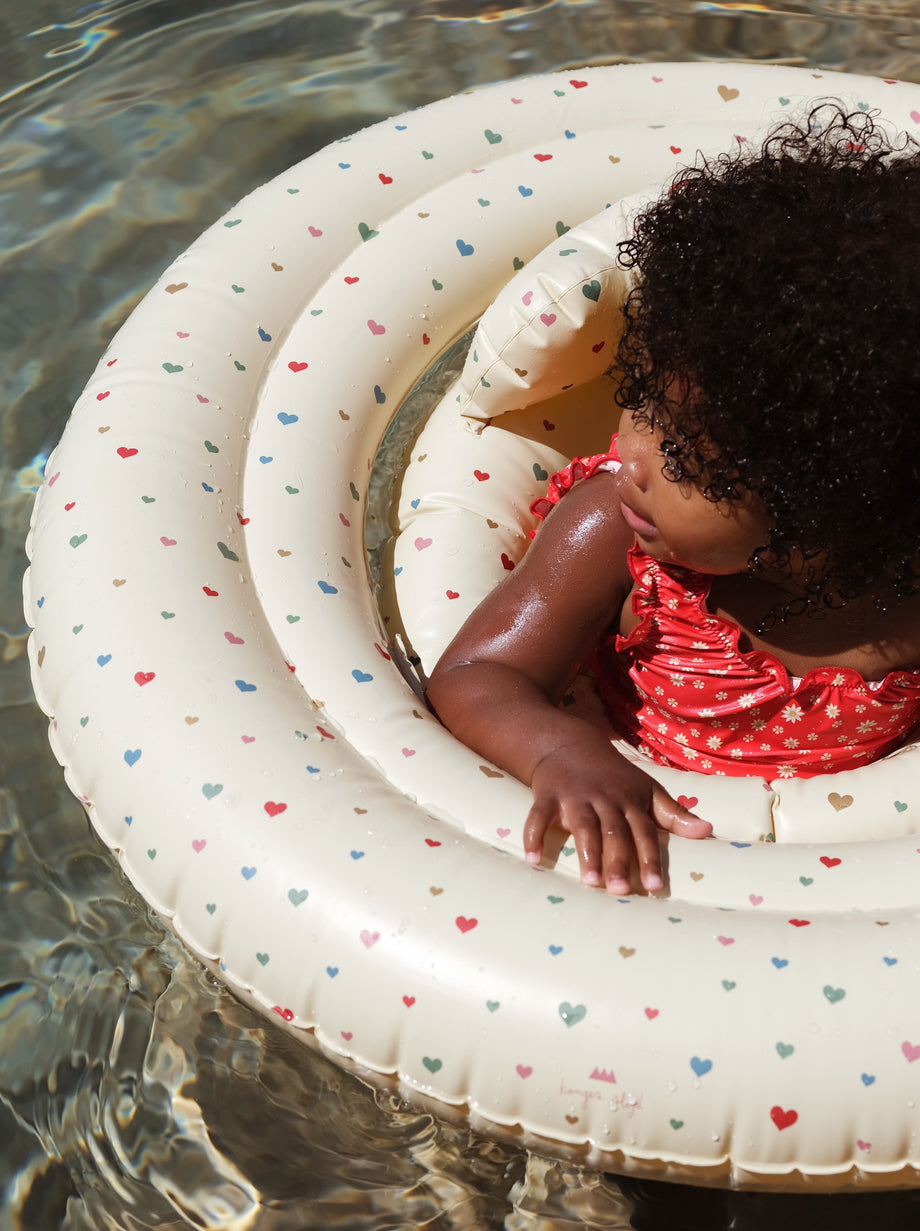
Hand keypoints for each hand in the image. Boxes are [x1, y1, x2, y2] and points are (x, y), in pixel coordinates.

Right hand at [523, 739, 711, 893]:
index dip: (649, 858)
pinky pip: (539, 817)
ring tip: (590, 882)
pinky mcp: (547, 795)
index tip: (653, 887)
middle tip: (620, 891)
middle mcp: (604, 799)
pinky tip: (533, 860)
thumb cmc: (613, 775)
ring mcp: (574, 796)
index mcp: (629, 801)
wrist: (569, 743)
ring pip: (582, 826)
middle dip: (617, 861)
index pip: (644, 832)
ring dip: (586, 853)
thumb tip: (708, 832)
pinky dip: (533, 836)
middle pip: (613, 832)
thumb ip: (674, 814)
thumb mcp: (647, 789)